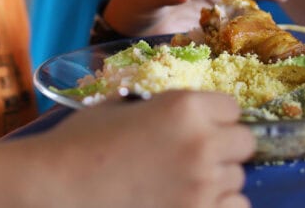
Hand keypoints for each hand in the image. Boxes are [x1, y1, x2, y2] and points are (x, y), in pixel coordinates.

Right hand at [30, 90, 253, 207]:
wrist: (60, 183)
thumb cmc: (81, 141)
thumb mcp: (121, 106)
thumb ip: (158, 107)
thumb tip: (172, 114)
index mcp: (184, 107)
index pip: (232, 107)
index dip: (215, 116)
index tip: (200, 125)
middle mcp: (202, 143)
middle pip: (244, 142)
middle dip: (224, 147)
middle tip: (194, 155)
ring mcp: (203, 185)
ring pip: (238, 180)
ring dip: (218, 179)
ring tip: (184, 182)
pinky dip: (217, 206)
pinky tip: (188, 201)